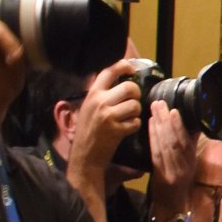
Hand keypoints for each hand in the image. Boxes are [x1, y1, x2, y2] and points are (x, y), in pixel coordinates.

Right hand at [66, 63, 142, 182]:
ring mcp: (107, 116)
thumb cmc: (89, 130)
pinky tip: (126, 129)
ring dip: (136, 112)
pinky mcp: (116, 130)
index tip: (131, 68)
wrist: (84, 155)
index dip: (123, 66)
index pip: (108, 71)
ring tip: (128, 118)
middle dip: (136, 94)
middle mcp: (99, 102)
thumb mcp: (89, 107)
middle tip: (133, 101)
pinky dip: (134, 126)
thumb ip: (102, 95)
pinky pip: (136, 122)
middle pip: (130, 87)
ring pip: (135, 105)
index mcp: (92, 94)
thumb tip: (120, 81)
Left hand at [145, 99, 192, 197]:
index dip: (180, 126)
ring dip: (159, 126)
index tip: (174, 110)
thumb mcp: (189, 164)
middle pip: (176, 140)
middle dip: (167, 120)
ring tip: (153, 110)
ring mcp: (173, 170)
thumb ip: (190, 145)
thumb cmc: (179, 182)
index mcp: (191, 161)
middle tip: (159, 103)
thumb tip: (192, 125)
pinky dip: (153, 138)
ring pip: (167, 145)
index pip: (188, 141)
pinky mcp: (161, 175)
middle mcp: (184, 165)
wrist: (172, 205)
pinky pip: (157, 154)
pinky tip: (150, 126)